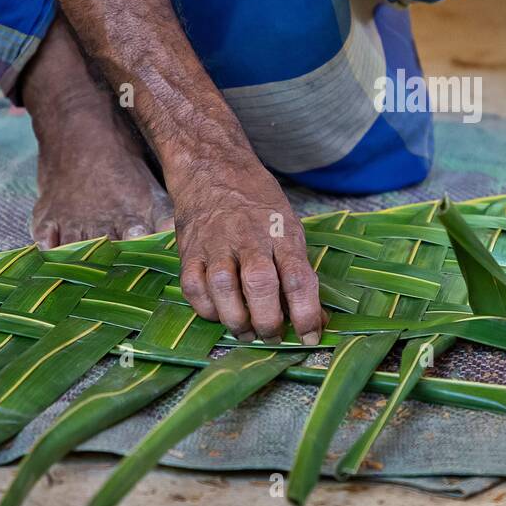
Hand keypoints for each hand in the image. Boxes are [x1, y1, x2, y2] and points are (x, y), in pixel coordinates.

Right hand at [167, 144, 321, 345]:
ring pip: (222, 289)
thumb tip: (316, 319)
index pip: (298, 277)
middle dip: (268, 321)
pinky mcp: (189, 251)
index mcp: (281, 233)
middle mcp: (249, 238)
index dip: (306, 313)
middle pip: (259, 285)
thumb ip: (298, 272)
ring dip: (236, 320)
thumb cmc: (259, 205)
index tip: (311, 336)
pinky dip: (207, 309)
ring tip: (246, 330)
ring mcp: (216, 244)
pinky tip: (220, 312)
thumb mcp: (289, 228)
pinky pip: (194, 289)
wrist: (214, 170)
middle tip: (273, 335)